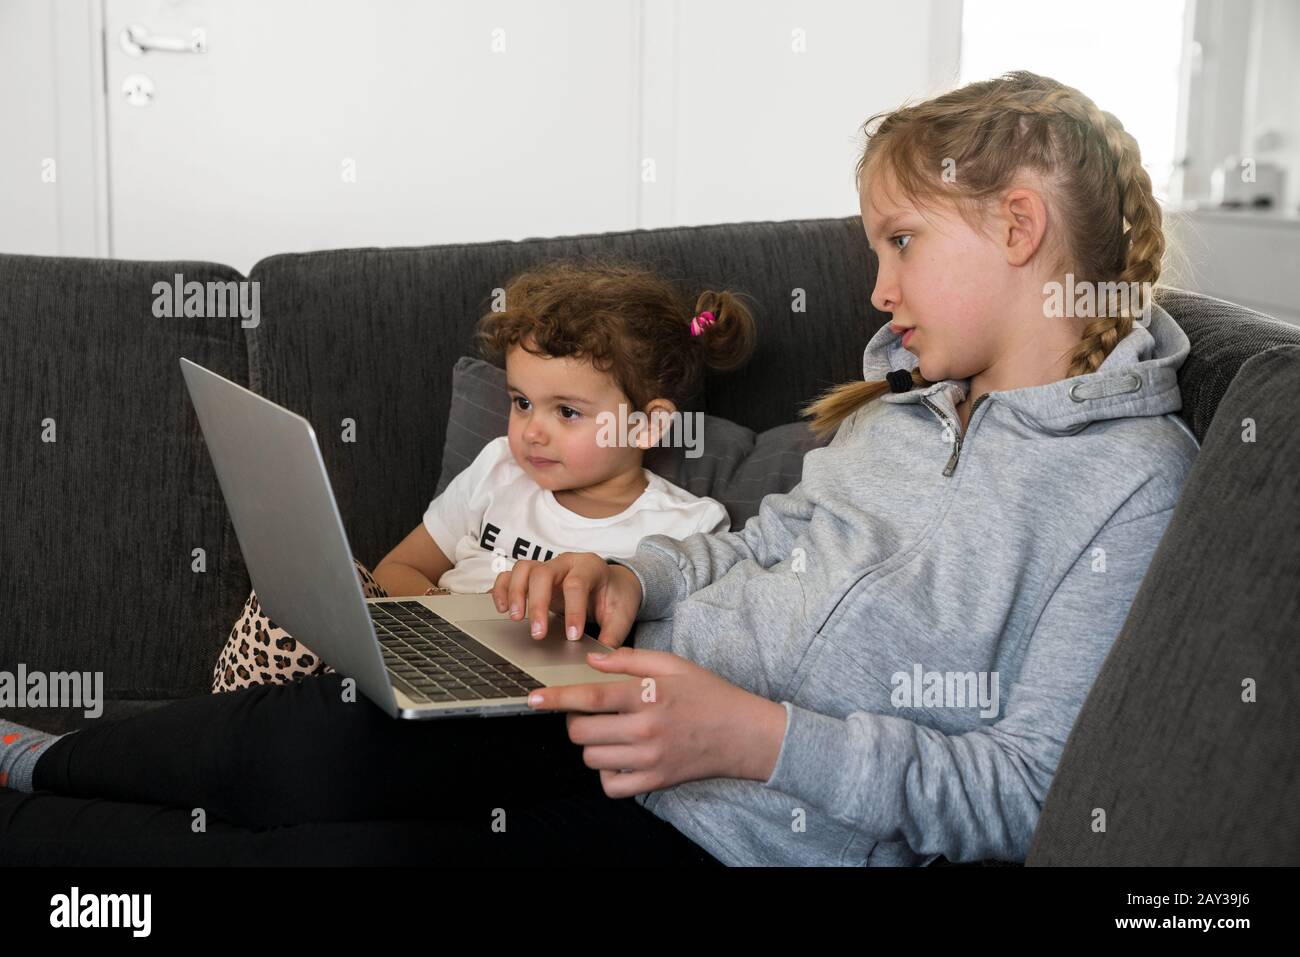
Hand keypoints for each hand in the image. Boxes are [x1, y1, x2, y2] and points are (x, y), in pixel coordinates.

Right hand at [490, 552, 642, 647]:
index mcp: (590, 567)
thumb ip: (612, 635)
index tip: (572, 636)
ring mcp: (547, 566)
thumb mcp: (622, 615)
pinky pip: (511, 575)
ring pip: (523, 569)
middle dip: (537, 604)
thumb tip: (600, 658)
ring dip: (515, 593)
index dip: (573, 611)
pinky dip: (502, 589)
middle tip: (537, 633)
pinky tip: (501, 609)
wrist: (613, 584)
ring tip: (514, 618)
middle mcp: (566, 563)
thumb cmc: (616, 597)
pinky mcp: (533, 577)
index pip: (576, 584)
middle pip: (543, 573)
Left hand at [526, 647, 789, 794]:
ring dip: (592, 745)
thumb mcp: (672, 664)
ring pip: (592, 758)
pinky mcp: (656, 781)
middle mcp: (645, 728)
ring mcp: (650, 758)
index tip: (532, 699)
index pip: (590, 697)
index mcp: (647, 695)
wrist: (743, 733)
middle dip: (575, 721)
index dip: (556, 698)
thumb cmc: (707, 694)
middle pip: (582, 732)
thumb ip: (630, 660)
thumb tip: (592, 660)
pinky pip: (611, 785)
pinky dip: (607, 773)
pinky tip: (619, 757)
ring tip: (611, 733)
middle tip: (589, 713)